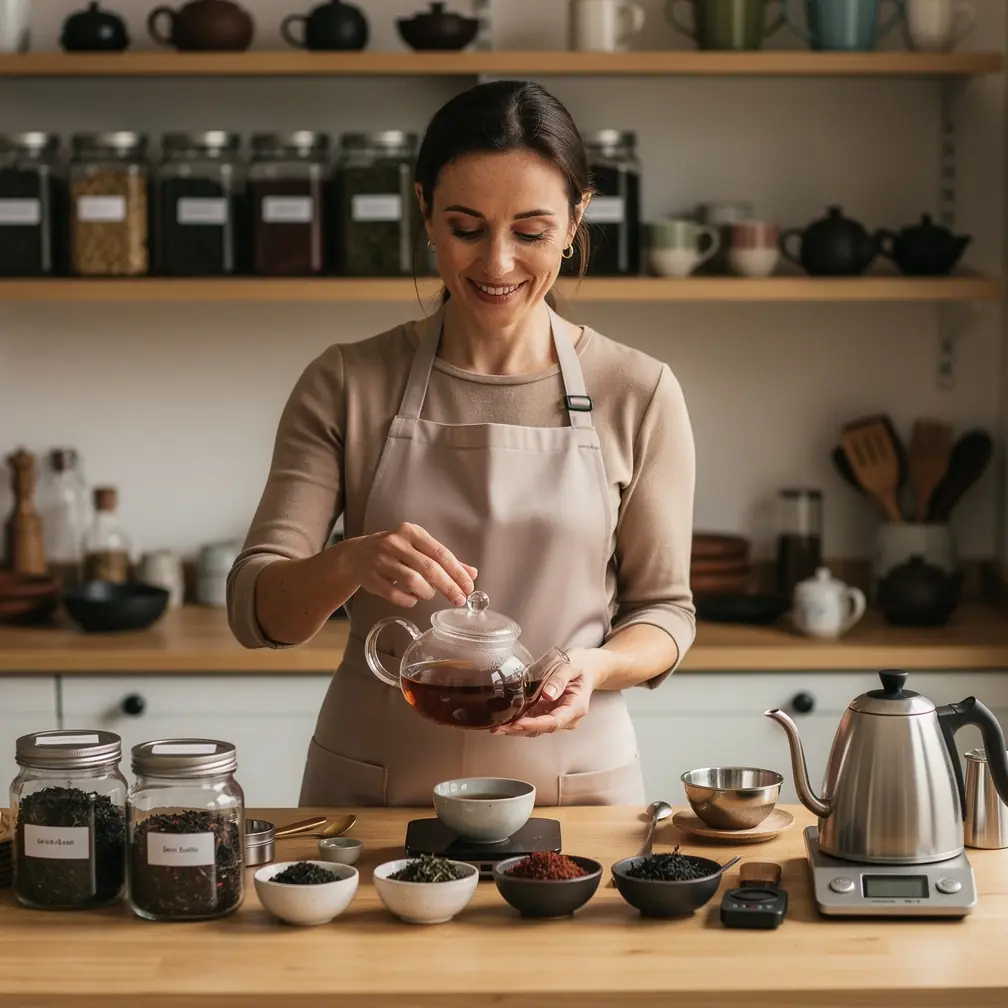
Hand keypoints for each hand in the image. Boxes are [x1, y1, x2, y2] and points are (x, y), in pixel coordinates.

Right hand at [342, 522, 476, 608]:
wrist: (357, 555)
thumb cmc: (395, 551)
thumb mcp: (419, 548)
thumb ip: (445, 560)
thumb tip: (472, 573)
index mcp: (411, 532)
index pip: (440, 553)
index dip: (457, 572)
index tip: (469, 587)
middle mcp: (396, 543)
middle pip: (429, 568)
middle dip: (448, 586)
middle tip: (459, 599)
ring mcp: (381, 560)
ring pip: (413, 581)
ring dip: (427, 593)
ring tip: (429, 594)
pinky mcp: (371, 577)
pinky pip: (396, 595)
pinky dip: (409, 600)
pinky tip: (412, 598)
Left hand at [491, 647, 604, 737]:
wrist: (587, 666)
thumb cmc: (580, 665)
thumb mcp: (571, 665)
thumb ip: (559, 678)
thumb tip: (547, 694)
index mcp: (576, 708)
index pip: (554, 722)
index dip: (535, 725)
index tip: (519, 724)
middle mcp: (568, 718)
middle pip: (543, 729)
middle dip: (520, 730)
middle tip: (499, 728)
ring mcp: (558, 717)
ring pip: (537, 728)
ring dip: (517, 729)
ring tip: (497, 727)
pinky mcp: (548, 713)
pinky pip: (534, 721)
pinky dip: (519, 723)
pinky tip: (504, 722)